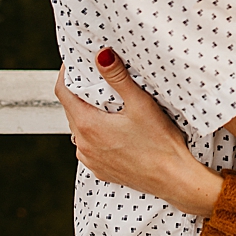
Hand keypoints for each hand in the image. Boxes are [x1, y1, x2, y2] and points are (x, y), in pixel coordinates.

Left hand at [54, 54, 221, 217]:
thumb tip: (102, 56)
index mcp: (88, 125)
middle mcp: (83, 144)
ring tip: (107, 107)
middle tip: (96, 81)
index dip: (66, 74)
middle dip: (80, 94)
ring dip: (88, 116)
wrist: (173, 179)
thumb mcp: (140, 103)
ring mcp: (90, 159)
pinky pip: (89, 147)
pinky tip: (114, 132)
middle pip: (71, 110)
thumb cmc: (160, 143)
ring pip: (80, 130)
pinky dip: (96, 136)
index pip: (62, 92)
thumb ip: (117, 77)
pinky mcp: (100, 170)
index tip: (74, 64)